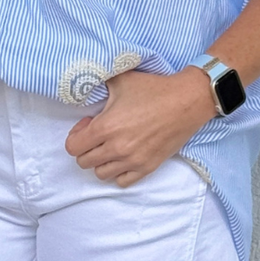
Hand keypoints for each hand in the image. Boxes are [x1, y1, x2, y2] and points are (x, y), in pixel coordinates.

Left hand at [64, 68, 216, 186]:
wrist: (187, 101)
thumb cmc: (154, 89)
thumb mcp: (121, 79)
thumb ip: (98, 82)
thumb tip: (85, 83)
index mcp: (106, 127)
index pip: (72, 147)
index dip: (76, 134)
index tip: (88, 124)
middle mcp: (117, 148)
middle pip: (84, 162)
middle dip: (86, 148)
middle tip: (99, 134)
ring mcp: (133, 161)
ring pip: (101, 174)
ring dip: (101, 161)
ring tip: (111, 147)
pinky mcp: (147, 167)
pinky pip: (122, 182)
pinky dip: (119, 172)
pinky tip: (124, 158)